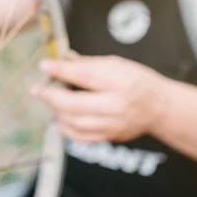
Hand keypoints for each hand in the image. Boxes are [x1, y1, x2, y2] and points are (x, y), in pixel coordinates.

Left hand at [30, 55, 172, 142]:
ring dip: (57, 111)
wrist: (159, 107)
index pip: (86, 75)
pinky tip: (60, 116)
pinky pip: (81, 137)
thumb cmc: (138, 80)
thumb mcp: (117, 64)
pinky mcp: (110, 137)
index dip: (61, 70)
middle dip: (51, 96)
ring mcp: (114, 124)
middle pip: (76, 104)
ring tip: (49, 100)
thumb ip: (88, 63)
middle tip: (36, 89)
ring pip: (75, 123)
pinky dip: (66, 127)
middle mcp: (118, 105)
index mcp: (121, 81)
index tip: (44, 66)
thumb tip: (61, 59)